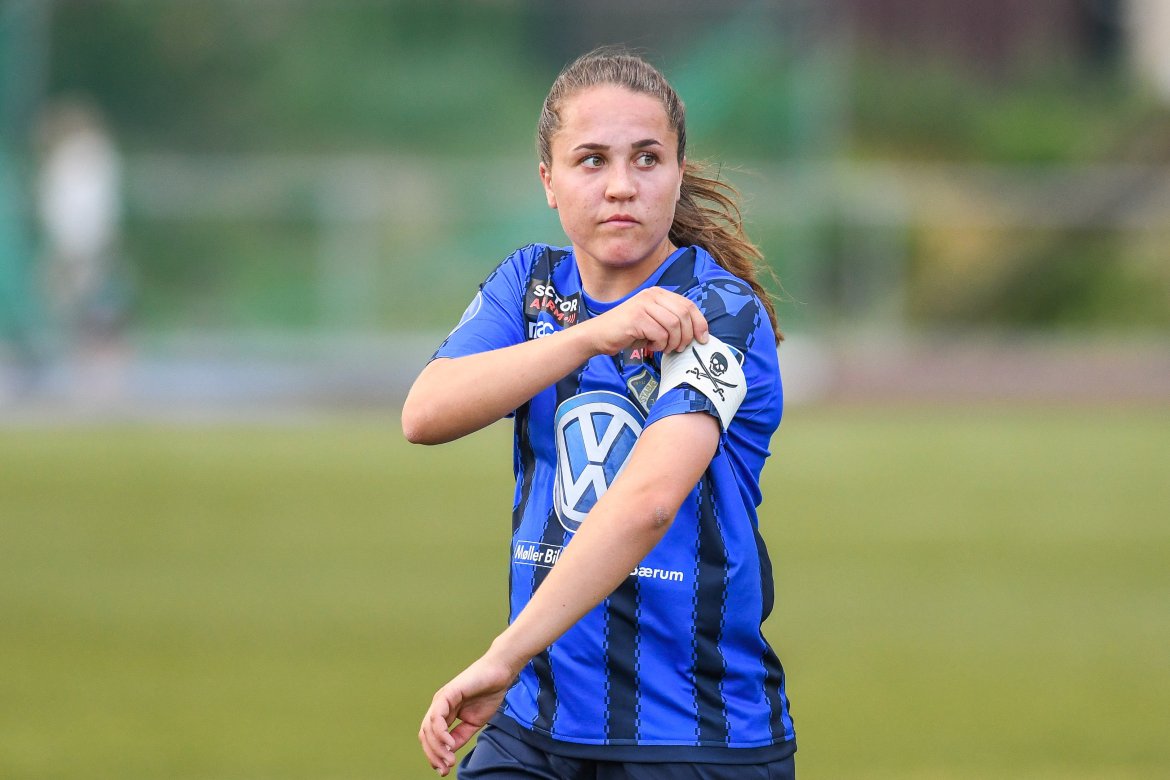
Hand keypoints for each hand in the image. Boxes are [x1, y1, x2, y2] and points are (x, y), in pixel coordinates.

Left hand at [418, 653, 516, 775]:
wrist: (500, 674)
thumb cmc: (489, 694)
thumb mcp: (473, 723)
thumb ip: (460, 736)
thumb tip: (448, 753)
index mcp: (444, 713)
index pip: (431, 738)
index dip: (435, 755)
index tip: (444, 770)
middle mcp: (439, 707)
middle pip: (426, 735)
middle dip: (433, 755)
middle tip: (445, 768)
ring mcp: (441, 700)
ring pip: (428, 728)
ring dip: (437, 748)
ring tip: (449, 759)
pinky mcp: (447, 694)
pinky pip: (437, 717)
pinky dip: (440, 733)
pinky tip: (450, 744)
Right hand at [582, 288, 708, 355]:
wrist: (598, 335)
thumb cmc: (628, 332)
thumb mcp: (653, 322)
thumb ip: (672, 321)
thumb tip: (697, 333)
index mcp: (658, 294)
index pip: (689, 305)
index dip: (700, 323)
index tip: (702, 339)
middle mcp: (652, 295)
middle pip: (684, 315)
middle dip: (686, 336)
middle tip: (678, 348)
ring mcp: (644, 305)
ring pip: (674, 325)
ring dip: (672, 342)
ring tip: (662, 348)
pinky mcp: (637, 318)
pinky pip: (660, 334)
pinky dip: (659, 345)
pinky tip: (650, 346)